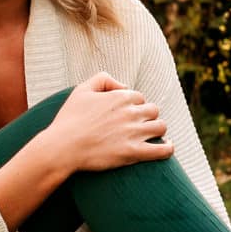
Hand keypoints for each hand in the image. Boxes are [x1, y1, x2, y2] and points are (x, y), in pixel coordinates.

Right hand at [50, 71, 174, 173]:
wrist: (62, 147)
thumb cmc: (69, 120)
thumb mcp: (81, 90)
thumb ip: (103, 79)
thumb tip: (123, 86)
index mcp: (120, 97)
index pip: (139, 97)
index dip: (134, 105)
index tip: (126, 114)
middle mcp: (130, 113)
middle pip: (153, 110)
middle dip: (147, 116)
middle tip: (138, 125)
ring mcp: (134, 133)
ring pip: (161, 126)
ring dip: (158, 129)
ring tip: (151, 135)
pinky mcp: (134, 153)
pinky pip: (162, 150)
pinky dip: (168, 148)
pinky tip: (167, 147)